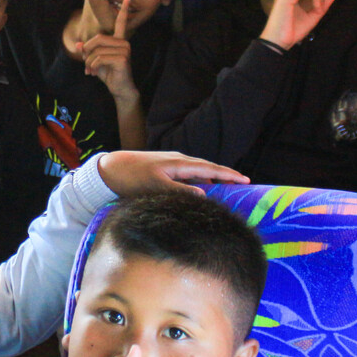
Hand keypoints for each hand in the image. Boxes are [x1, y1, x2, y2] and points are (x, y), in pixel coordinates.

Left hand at [77, 0, 136, 102]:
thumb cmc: (109, 74)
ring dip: (88, 63)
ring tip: (90, 71)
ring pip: (96, 51)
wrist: (119, 89)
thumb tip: (78, 44)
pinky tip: (93, 73)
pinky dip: (92, 67)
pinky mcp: (122, 59)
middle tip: (85, 64)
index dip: (123, 10)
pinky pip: (99, 59)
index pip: (121, 23)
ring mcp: (125, 50)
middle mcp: (124, 43)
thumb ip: (87, 51)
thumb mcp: (95, 61)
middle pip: (98, 39)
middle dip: (87, 52)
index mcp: (119, 40)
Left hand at [96, 151, 247, 197]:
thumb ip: (181, 191)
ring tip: (227, 187)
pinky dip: (200, 178)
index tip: (246, 180)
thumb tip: (205, 196)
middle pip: (208, 167)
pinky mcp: (166, 168)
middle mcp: (179, 160)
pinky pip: (189, 172)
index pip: (211, 169)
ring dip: (213, 177)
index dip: (229, 175)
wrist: (111, 167)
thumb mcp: (157, 186)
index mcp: (179, 163)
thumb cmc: (132, 178)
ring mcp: (172, 163)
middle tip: (244, 183)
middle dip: (226, 175)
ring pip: (199, 170)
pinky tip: (201, 187)